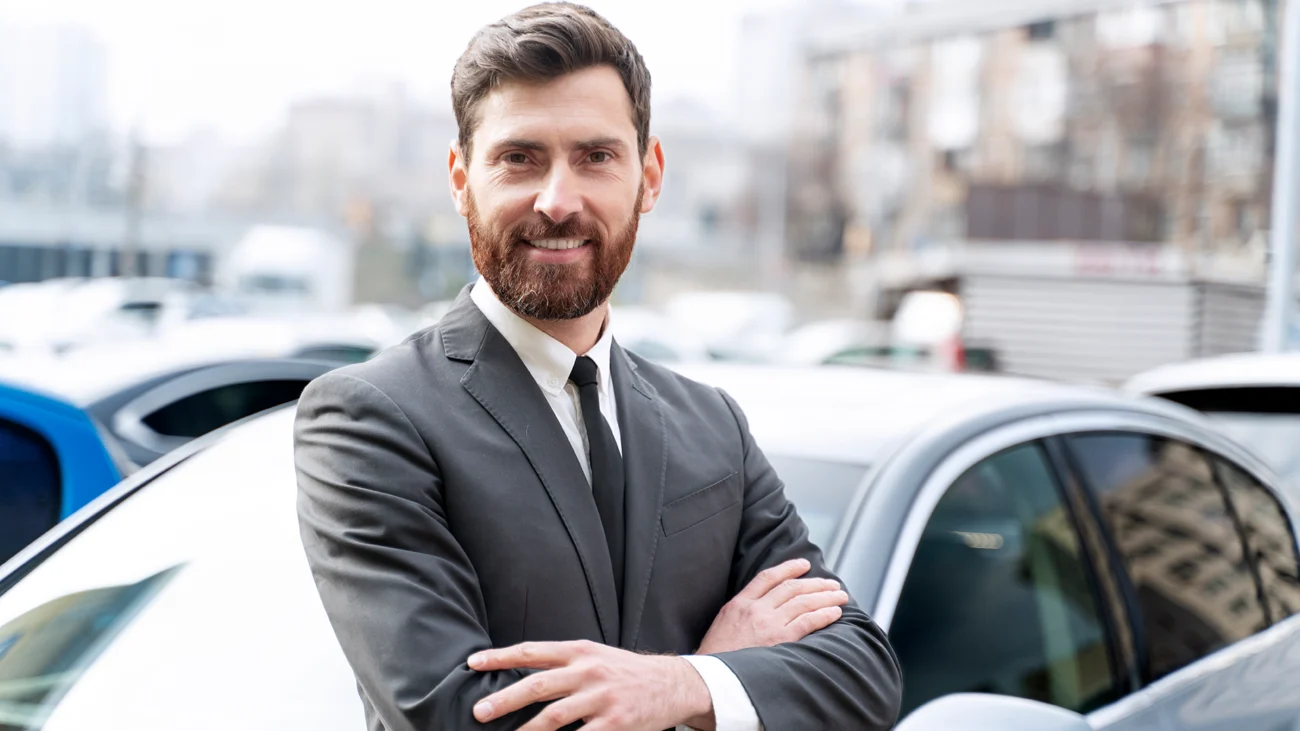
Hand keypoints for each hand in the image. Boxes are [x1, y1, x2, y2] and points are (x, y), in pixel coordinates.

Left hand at [468, 640, 710, 729]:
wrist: (672, 683)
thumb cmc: (625, 672)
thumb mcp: (595, 656)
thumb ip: (563, 664)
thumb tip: (522, 674)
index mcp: (580, 651)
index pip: (532, 652)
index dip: (500, 656)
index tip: (473, 663)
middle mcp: (588, 671)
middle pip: (537, 685)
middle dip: (504, 700)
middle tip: (479, 712)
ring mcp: (602, 698)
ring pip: (554, 717)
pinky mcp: (615, 723)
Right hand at [696, 558, 847, 654]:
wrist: (711, 677)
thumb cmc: (716, 657)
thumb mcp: (722, 625)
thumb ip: (741, 613)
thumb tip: (763, 607)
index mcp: (739, 604)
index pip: (768, 577)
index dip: (789, 568)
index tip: (804, 564)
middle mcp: (755, 610)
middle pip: (791, 588)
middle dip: (815, 583)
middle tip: (832, 583)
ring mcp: (768, 624)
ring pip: (803, 602)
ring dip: (825, 597)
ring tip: (840, 596)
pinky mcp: (780, 640)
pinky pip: (808, 622)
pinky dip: (824, 615)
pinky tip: (835, 613)